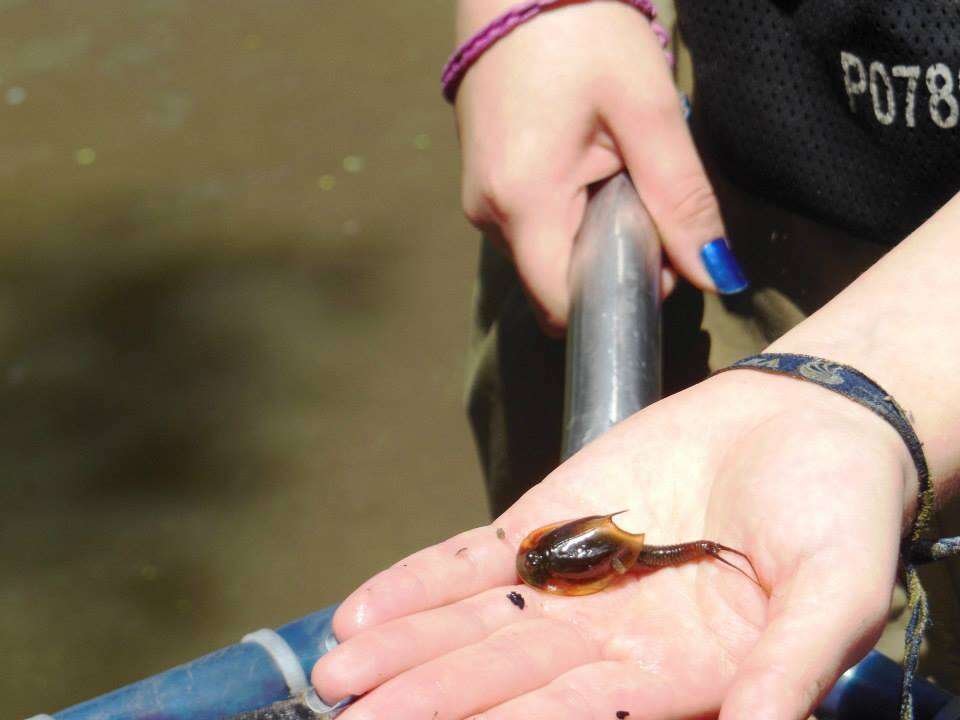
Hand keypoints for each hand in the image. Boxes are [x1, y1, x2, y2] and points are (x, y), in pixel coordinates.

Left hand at [312, 371, 914, 718]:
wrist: (809, 422)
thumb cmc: (840, 510)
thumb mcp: (839, 590)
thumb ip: (794, 663)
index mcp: (678, 676)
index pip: (578, 717)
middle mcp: (612, 641)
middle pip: (505, 680)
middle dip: (429, 702)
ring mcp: (573, 580)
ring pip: (473, 625)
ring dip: (405, 649)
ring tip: (338, 675)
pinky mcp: (551, 519)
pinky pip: (474, 559)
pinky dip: (418, 582)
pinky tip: (361, 611)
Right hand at [456, 1, 730, 332]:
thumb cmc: (582, 33)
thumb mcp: (647, 112)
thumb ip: (683, 199)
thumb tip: (718, 274)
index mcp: (523, 203)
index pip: (564, 305)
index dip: (616, 297)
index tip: (656, 256)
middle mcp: (488, 216)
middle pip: (554, 284)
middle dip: (604, 268)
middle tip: (643, 206)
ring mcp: (479, 200)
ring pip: (543, 258)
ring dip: (586, 239)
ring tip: (614, 174)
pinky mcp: (482, 184)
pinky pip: (529, 229)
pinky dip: (564, 218)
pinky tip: (586, 168)